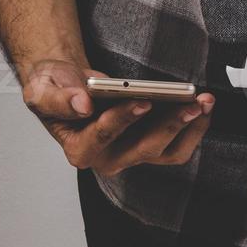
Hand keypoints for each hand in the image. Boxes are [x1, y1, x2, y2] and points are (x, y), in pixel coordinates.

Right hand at [21, 59, 214, 175]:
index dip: (123, 119)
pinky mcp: (149, 149)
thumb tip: (82, 105)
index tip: (143, 101)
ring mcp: (131, 156)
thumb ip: (57, 98)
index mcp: (78, 149)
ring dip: (189, 128)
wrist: (69, 86)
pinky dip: (193, 128)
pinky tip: (203, 106)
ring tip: (204, 102)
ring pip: (167, 152)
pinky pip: (178, 146)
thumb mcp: (41, 89)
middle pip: (144, 149)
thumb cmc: (56, 88)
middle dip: (169, 125)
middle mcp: (107, 160)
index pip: (103, 136)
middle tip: (190, 103)